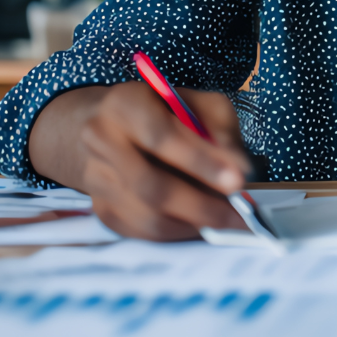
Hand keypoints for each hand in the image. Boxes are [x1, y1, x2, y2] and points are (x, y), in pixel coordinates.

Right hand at [28, 82, 250, 239]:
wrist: (113, 128)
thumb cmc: (166, 112)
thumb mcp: (200, 104)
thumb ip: (221, 130)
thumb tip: (240, 168)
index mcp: (124, 104)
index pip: (161, 138)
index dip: (200, 162)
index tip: (237, 181)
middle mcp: (101, 141)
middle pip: (151, 186)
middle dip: (202, 205)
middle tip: (239, 214)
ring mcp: (96, 179)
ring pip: (148, 217)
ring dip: (194, 223)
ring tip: (227, 219)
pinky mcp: (102, 209)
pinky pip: (143, 232)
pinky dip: (179, 232)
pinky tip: (201, 222)